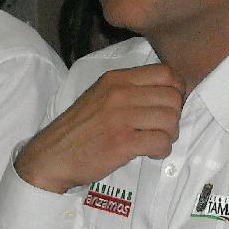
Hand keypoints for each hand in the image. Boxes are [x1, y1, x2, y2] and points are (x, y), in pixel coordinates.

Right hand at [15, 64, 183, 193]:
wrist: (52, 156)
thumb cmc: (78, 129)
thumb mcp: (100, 97)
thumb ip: (129, 90)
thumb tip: (169, 93)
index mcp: (115, 79)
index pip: (166, 72)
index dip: (177, 90)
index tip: (168, 106)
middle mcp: (119, 93)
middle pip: (173, 97)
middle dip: (175, 116)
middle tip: (161, 128)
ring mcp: (120, 117)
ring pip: (171, 120)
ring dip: (169, 135)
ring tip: (155, 141)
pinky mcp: (122, 142)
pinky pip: (161, 142)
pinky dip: (161, 150)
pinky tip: (150, 153)